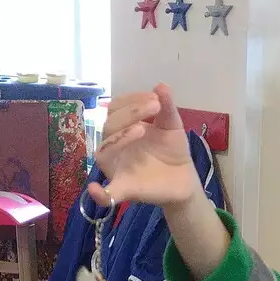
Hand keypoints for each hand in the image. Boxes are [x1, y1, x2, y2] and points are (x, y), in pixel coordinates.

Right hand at [88, 84, 200, 209]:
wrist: (185, 179)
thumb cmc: (172, 150)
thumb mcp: (172, 125)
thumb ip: (166, 107)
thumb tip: (160, 85)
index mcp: (123, 128)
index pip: (115, 109)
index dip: (131, 100)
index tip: (154, 98)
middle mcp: (115, 147)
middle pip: (108, 127)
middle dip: (129, 114)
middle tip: (154, 107)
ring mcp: (117, 168)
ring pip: (103, 153)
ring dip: (119, 138)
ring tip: (141, 129)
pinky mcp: (124, 190)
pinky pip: (107, 195)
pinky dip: (100, 194)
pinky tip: (94, 190)